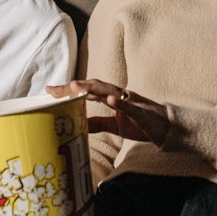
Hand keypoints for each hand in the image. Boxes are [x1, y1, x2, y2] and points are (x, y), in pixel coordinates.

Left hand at [47, 79, 169, 145]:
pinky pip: (130, 105)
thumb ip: (98, 122)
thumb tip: (79, 123)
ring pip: (109, 90)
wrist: (167, 129)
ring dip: (92, 88)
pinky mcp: (142, 111)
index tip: (49, 91)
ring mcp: (130, 101)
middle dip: (74, 87)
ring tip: (75, 86)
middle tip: (53, 90)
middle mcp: (119, 94)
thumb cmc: (142, 124)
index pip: (86, 91)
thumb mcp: (115, 125)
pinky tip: (110, 99)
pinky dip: (120, 101)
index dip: (68, 90)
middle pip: (93, 86)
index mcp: (112, 97)